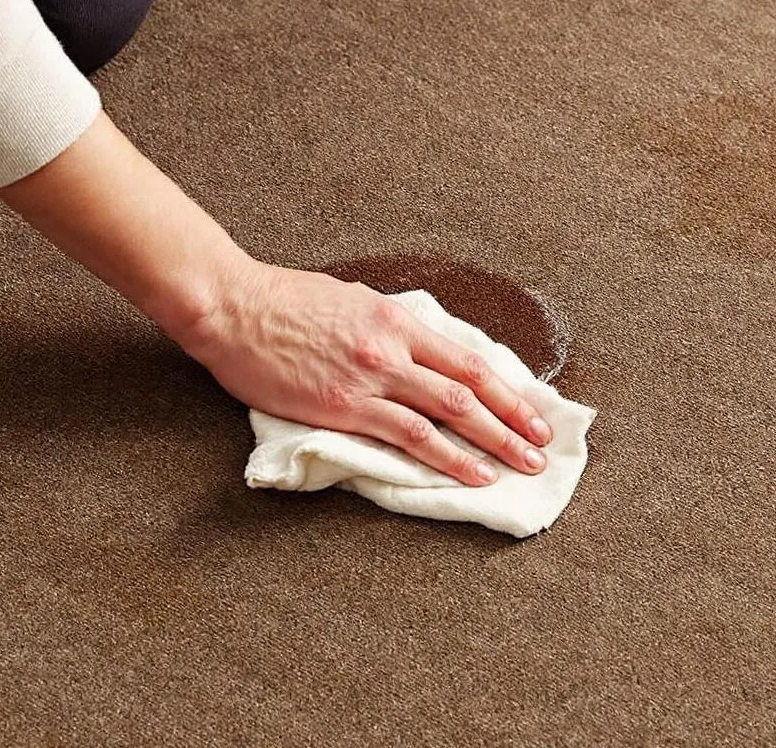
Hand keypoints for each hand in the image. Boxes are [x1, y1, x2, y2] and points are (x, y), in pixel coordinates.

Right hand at [176, 261, 551, 485]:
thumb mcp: (350, 301)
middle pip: (469, 389)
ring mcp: (370, 378)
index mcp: (397, 319)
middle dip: (512, 421)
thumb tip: (419, 351)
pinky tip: (469, 474)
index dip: (508, 389)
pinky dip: (446, 458)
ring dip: (491, 445)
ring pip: (448, 414)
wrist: (234, 309)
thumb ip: (389, 328)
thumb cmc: (284, 303)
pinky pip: (407, 437)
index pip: (467, 360)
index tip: (533, 412)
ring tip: (518, 468)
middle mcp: (393, 347)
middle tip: (541, 448)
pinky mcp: (344, 406)